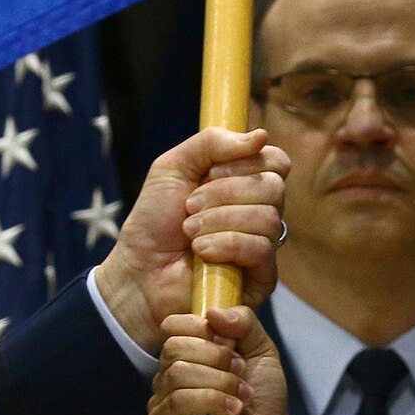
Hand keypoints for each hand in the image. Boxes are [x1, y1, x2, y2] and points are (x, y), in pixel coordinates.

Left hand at [93, 127, 289, 353]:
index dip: (245, 161)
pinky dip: (227, 244)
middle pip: (273, 186)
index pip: (275, 162)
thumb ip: (210, 143)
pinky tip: (202, 252)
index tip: (209, 172)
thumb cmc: (154, 222)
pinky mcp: (261, 278)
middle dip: (225, 192)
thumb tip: (261, 136)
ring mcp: (263, 245)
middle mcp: (260, 212)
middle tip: (189, 206)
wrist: (138, 271)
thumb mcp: (172, 168)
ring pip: (268, 217)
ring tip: (189, 232)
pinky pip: (262, 249)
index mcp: (245, 184)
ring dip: (220, 220)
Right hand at [147, 307, 290, 414]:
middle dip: (216, 358)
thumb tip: (213, 313)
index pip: (173, 325)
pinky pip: (178, 402)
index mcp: (186, 351)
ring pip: (178, 373)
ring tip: (240, 395)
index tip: (232, 345)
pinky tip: (231, 411)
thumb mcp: (262, 348)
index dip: (203, 329)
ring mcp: (161, 400)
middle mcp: (168, 373)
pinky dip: (210, 401)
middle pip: (175, 347)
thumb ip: (244, 322)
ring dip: (219, 382)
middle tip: (239, 373)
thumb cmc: (262, 394)